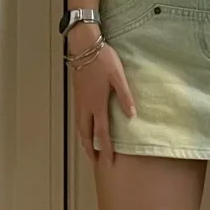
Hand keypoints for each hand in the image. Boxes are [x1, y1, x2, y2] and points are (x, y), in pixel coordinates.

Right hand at [72, 40, 135, 165]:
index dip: (106, 149)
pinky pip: (77, 118)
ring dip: (84, 140)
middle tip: (95, 161)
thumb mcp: (118, 77)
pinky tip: (84, 128)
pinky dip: (80, 129)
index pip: (102, 133)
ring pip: (79, 127)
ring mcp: (79, 101)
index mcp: (97, 104)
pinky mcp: (77, 95)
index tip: (108, 162)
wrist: (84, 46)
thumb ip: (125, 97)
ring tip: (88, 150)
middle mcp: (86, 106)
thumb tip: (132, 115)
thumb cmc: (103, 59)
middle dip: (90, 150)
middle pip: (86, 134)